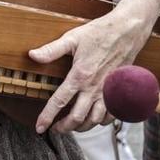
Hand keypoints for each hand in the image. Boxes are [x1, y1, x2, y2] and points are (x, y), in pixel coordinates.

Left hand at [29, 9, 145, 133]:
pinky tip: (94, 119)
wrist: (128, 30)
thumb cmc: (100, 32)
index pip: (59, 101)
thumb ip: (51, 50)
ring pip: (94, 120)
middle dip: (64, 128)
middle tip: (56, 129)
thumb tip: (32, 55)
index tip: (39, 127)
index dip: (47, 117)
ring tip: (73, 126)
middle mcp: (94, 88)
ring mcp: (108, 92)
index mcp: (79, 76)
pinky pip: (111, 115)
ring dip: (82, 127)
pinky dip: (101, 121)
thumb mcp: (72, 38)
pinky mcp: (119, 91)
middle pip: (77, 118)